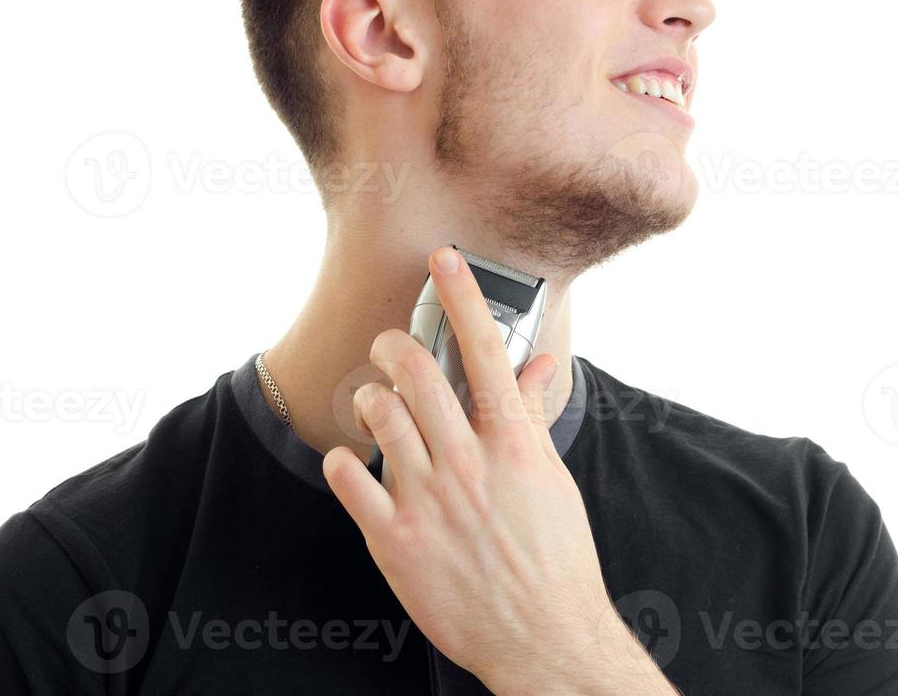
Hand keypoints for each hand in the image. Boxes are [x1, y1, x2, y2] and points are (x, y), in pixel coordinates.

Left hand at [321, 246, 671, 694]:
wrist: (543, 638)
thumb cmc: (554, 558)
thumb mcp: (553, 480)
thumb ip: (534, 417)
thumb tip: (538, 366)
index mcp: (514, 443)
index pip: (486, 349)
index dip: (462, 295)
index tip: (444, 259)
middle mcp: (468, 462)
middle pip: (417, 371)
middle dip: (396, 344)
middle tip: (392, 346)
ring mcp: (428, 499)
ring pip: (378, 415)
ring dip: (371, 398)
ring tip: (376, 406)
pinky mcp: (393, 539)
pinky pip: (346, 478)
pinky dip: (342, 461)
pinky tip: (353, 463)